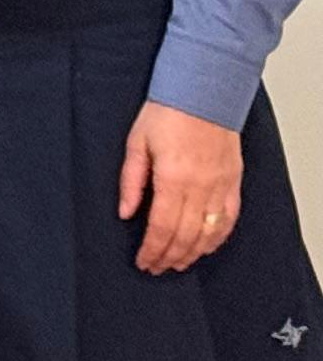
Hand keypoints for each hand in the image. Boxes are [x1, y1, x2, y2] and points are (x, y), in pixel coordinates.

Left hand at [121, 101, 245, 274]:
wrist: (204, 93)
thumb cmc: (167, 113)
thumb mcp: (136, 144)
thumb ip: (131, 181)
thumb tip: (125, 213)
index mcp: (174, 178)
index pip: (162, 227)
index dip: (152, 250)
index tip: (143, 261)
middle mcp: (201, 187)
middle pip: (186, 235)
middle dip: (169, 256)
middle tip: (156, 268)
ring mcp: (222, 185)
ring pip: (210, 232)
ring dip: (193, 252)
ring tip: (177, 263)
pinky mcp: (234, 182)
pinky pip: (230, 218)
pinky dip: (218, 237)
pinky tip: (206, 246)